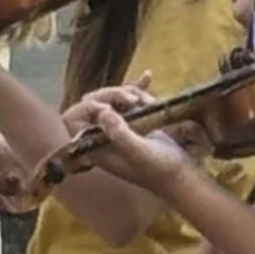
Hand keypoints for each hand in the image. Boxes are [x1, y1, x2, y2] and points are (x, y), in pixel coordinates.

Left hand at [60, 85, 192, 195]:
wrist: (181, 177)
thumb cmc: (160, 169)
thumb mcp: (139, 153)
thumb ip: (119, 135)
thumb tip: (103, 112)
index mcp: (95, 146)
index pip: (73, 120)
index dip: (86, 108)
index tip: (109, 107)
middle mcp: (102, 137)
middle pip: (92, 103)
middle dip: (111, 95)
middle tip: (133, 100)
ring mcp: (118, 128)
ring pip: (112, 98)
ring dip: (130, 93)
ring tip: (150, 102)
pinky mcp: (134, 122)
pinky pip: (130, 101)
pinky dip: (139, 89)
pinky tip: (149, 76)